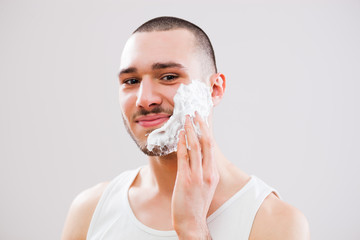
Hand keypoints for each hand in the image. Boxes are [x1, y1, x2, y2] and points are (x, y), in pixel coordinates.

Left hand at [171, 113, 218, 239]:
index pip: (211, 146)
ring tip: (186, 119)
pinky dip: (182, 144)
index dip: (207, 131)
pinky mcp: (186, 179)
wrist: (192, 221)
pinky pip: (184, 157)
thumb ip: (203, 171)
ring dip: (190, 131)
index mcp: (213, 173)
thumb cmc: (196, 204)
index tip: (202, 119)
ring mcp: (197, 175)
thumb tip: (197, 156)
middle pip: (206, 143)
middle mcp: (208, 172)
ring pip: (196, 147)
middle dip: (201, 126)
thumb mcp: (205, 186)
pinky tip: (180, 135)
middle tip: (195, 113)